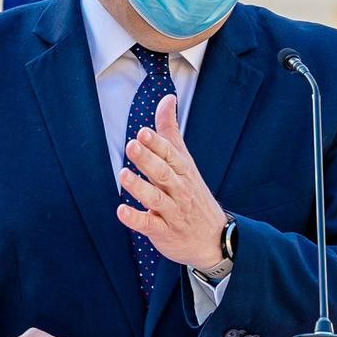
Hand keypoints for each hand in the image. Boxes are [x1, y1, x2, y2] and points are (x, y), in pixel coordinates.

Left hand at [116, 94, 226, 268]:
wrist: (214, 238)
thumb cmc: (193, 194)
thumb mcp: (185, 161)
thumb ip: (170, 131)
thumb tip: (167, 98)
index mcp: (183, 171)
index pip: (171, 155)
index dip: (157, 144)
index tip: (144, 132)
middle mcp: (179, 189)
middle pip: (163, 172)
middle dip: (148, 159)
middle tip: (132, 145)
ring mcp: (172, 211)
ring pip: (156, 197)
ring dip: (140, 187)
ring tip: (124, 175)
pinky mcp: (163, 231)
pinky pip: (149, 224)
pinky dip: (135, 219)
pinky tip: (122, 211)